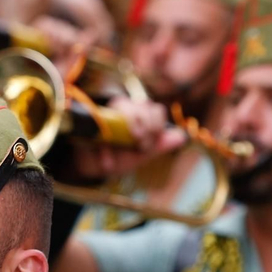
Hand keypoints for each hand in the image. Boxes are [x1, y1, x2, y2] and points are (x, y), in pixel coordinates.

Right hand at [65, 96, 183, 182]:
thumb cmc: (121, 156)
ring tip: (126, 148)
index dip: (157, 125)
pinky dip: (104, 149)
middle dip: (145, 126)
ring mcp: (106, 113)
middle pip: (140, 104)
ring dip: (128, 126)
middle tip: (140, 145)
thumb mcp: (142, 154)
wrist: (96, 167)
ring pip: (121, 104)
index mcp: (140, 115)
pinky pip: (99, 128)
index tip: (150, 142)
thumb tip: (182, 136)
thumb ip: (160, 145)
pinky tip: (108, 163)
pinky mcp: (89, 123)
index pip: (155, 109)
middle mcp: (124, 109)